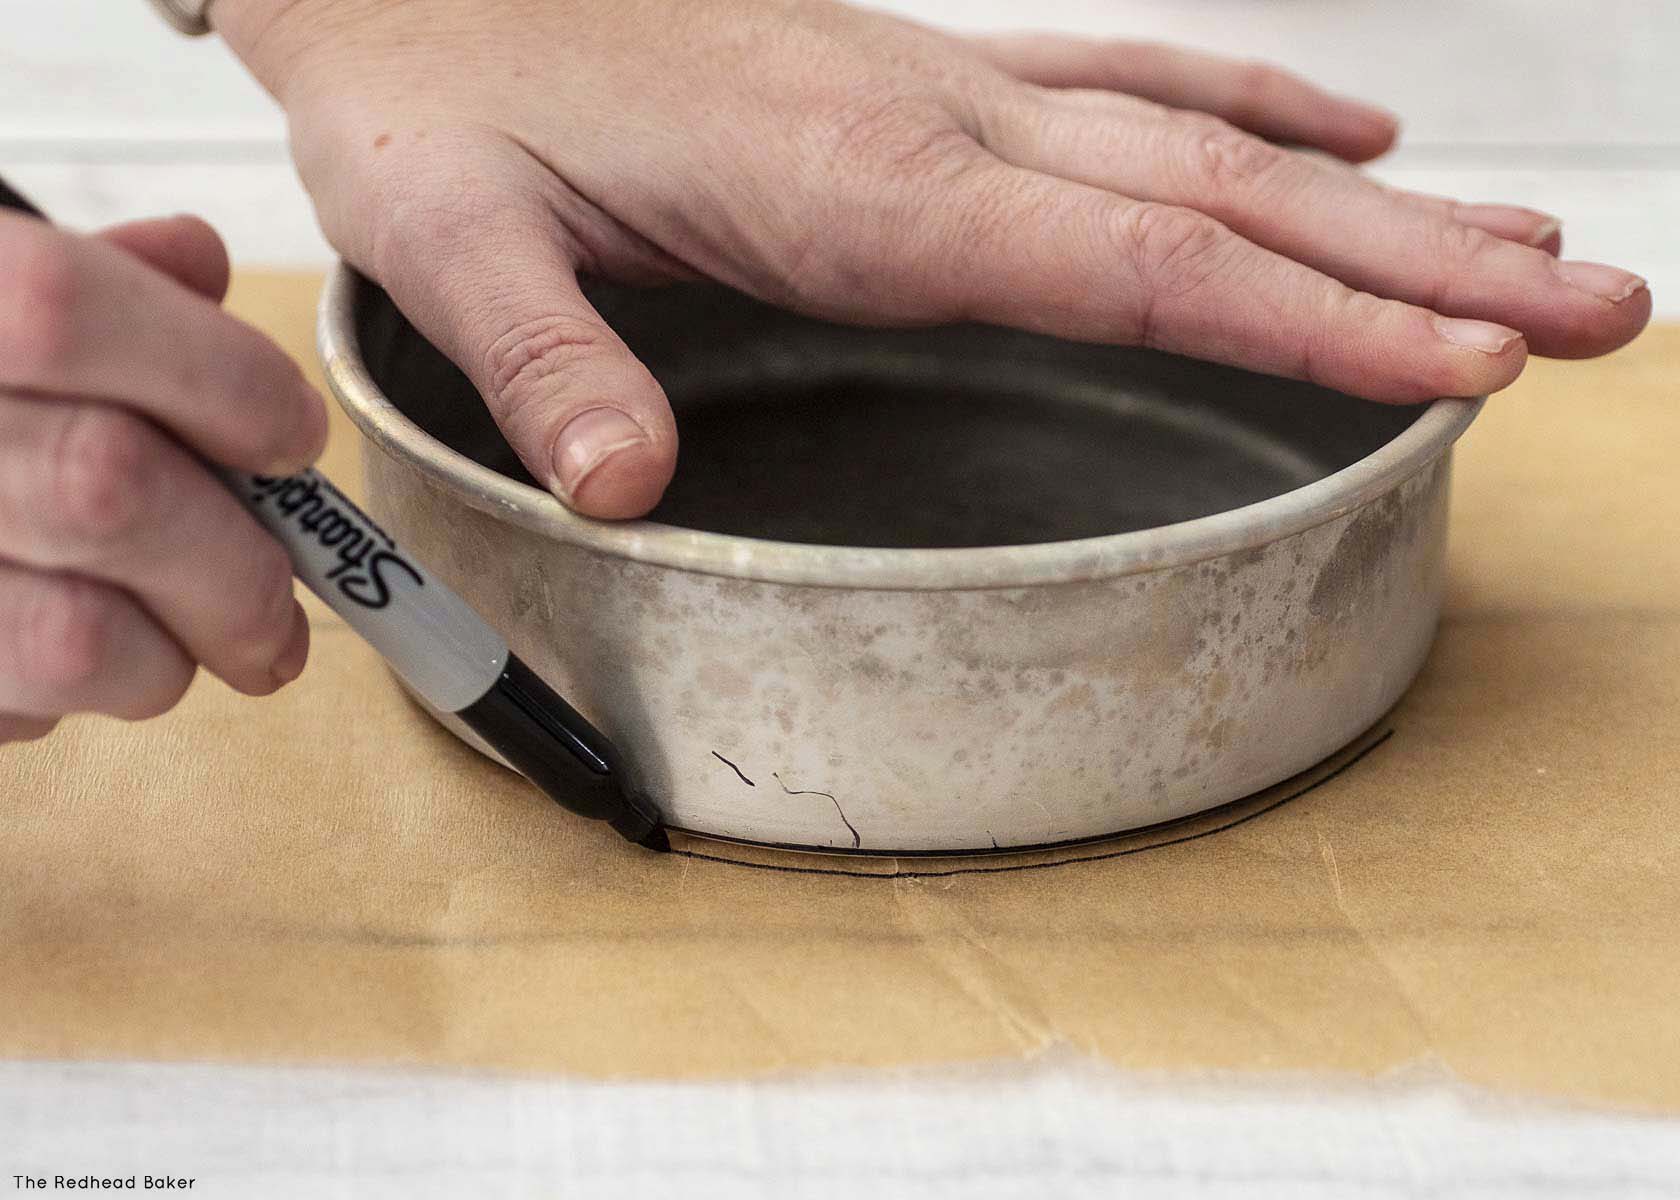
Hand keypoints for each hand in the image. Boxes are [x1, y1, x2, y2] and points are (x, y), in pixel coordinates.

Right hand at [0, 213, 326, 743]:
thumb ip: (81, 271)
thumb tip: (196, 267)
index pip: (65, 311)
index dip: (220, 379)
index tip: (289, 439)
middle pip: (108, 489)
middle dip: (237, 565)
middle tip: (278, 604)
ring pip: (77, 639)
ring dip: (168, 658)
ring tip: (188, 644)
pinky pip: (5, 714)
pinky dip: (64, 700)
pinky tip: (65, 661)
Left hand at [218, 0, 1649, 518]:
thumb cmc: (435, 98)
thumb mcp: (454, 240)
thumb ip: (548, 360)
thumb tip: (623, 488)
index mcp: (858, 183)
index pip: (1140, 255)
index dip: (1318, 316)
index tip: (1470, 361)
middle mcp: (936, 122)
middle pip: (1225, 200)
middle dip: (1422, 273)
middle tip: (1598, 314)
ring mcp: (941, 88)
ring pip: (1207, 141)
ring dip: (1378, 206)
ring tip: (1528, 251)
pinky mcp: (918, 81)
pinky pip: (1126, 81)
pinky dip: (1252, 108)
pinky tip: (1341, 133)